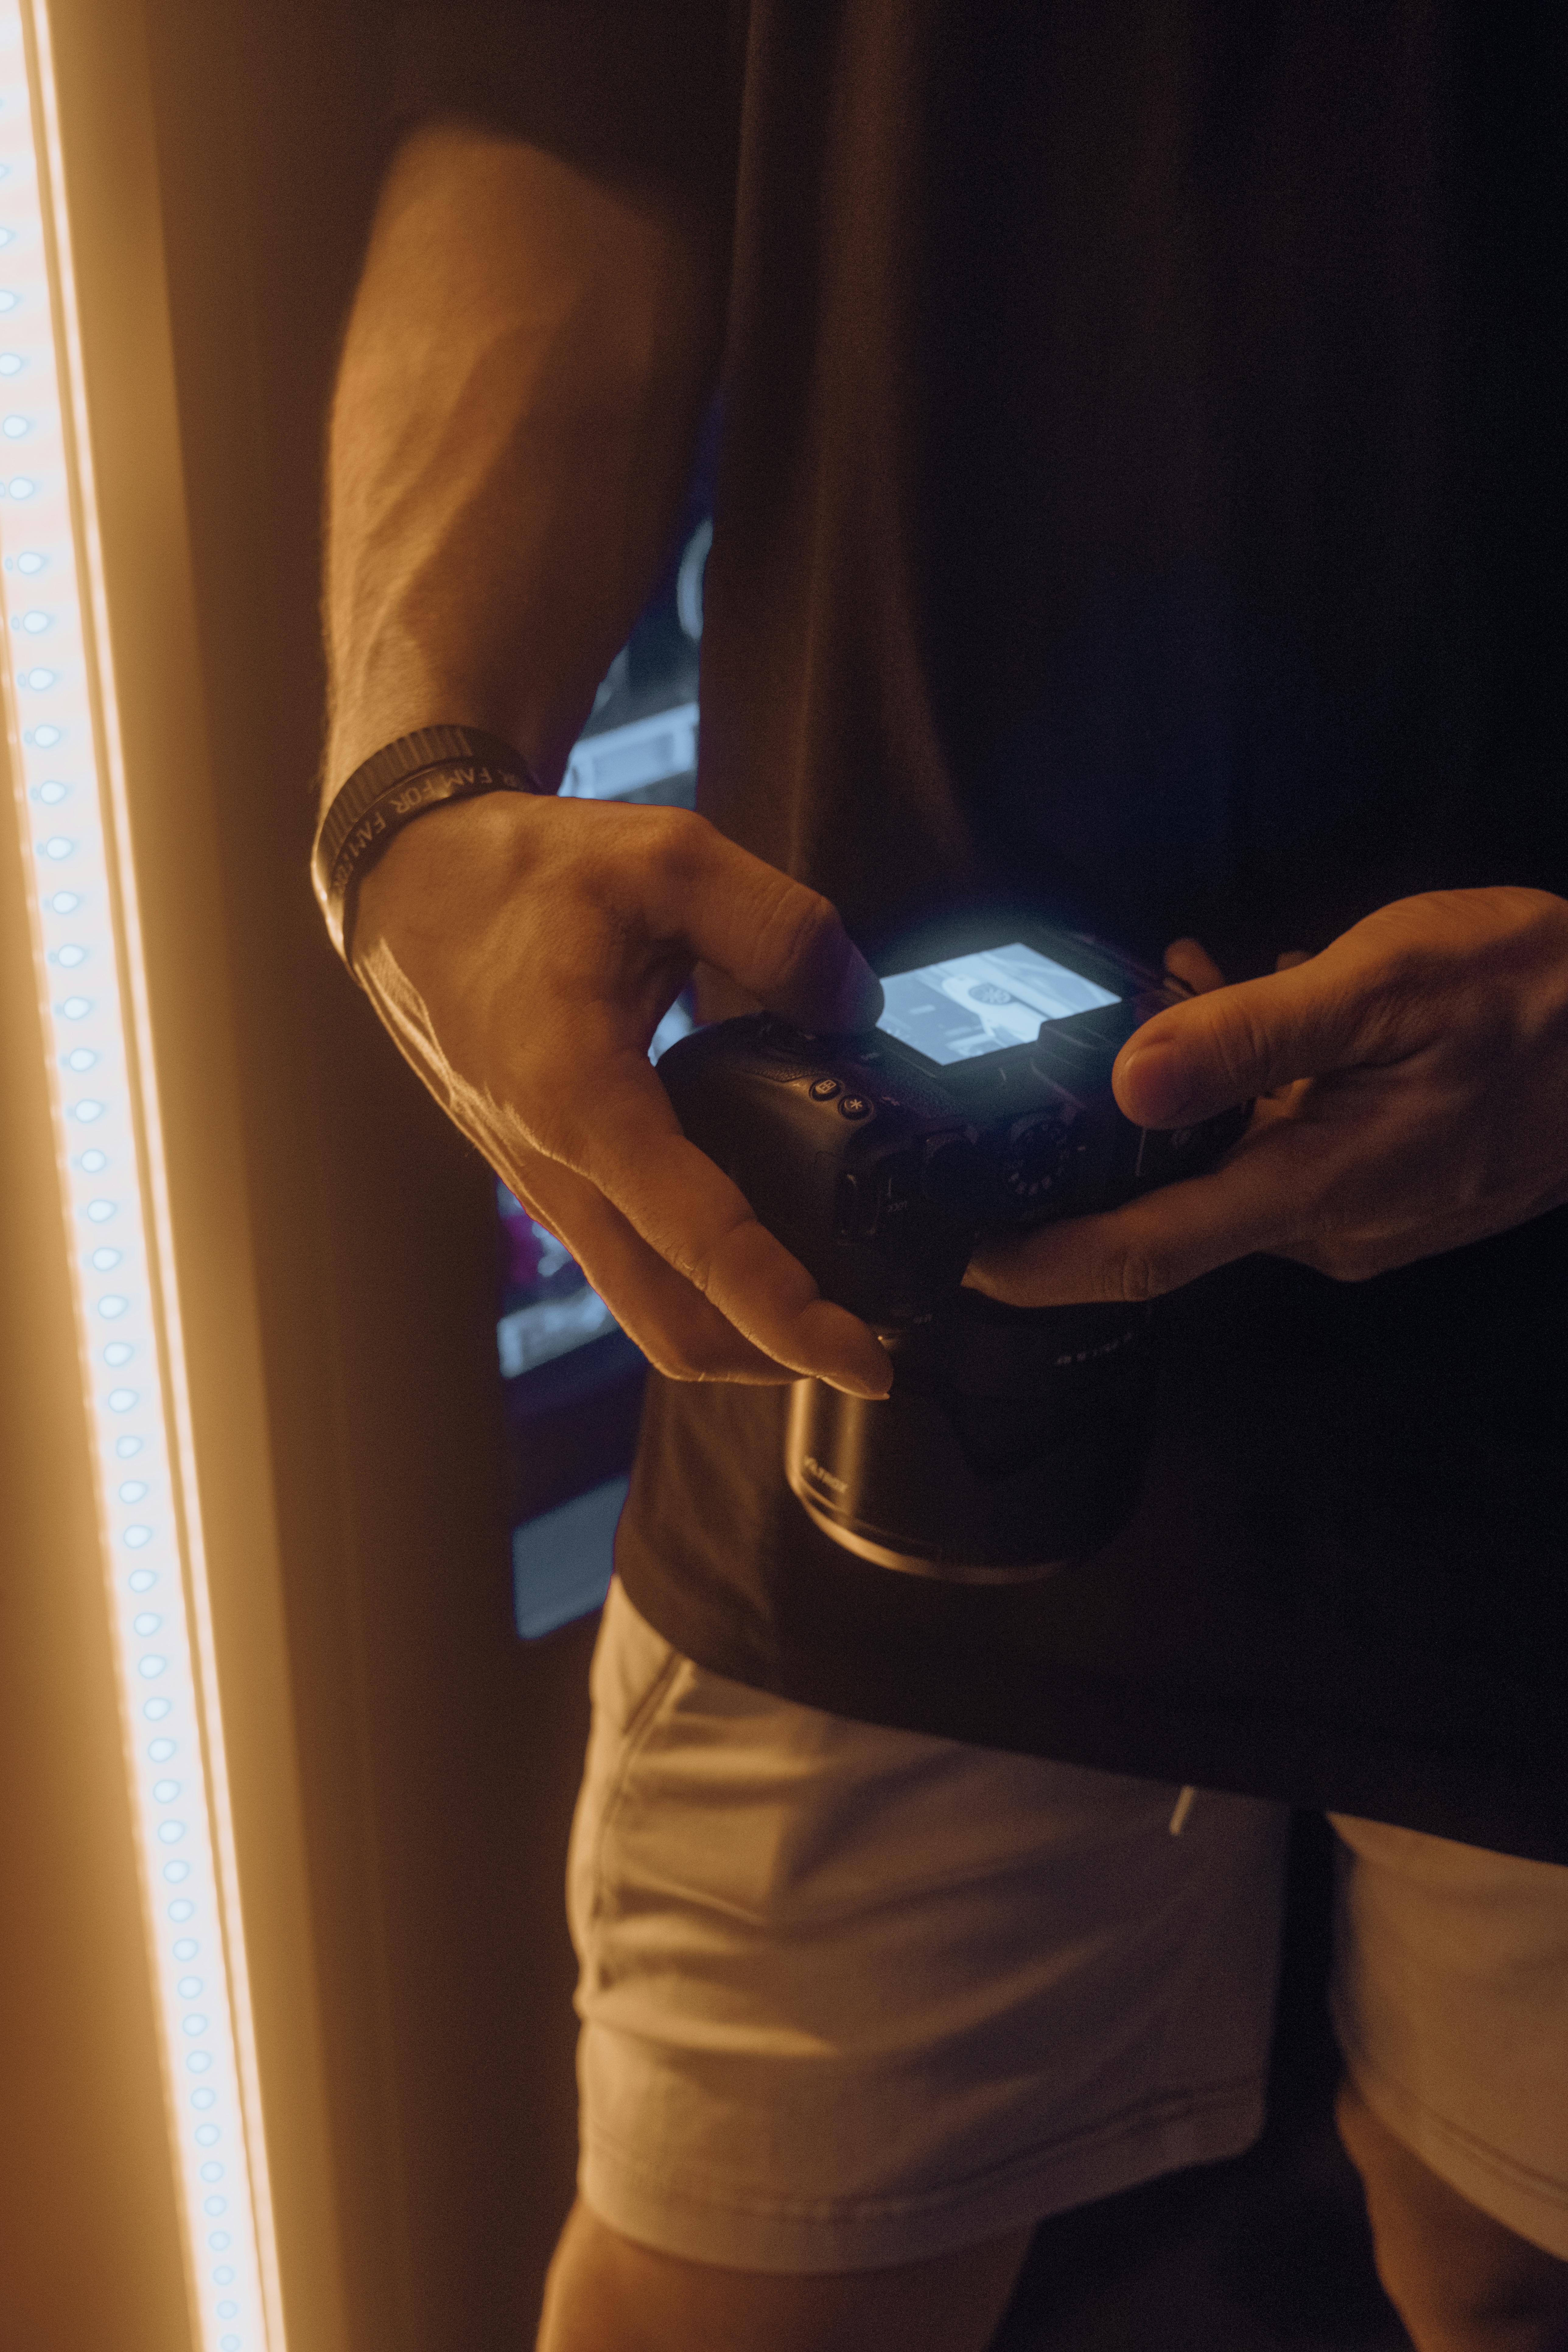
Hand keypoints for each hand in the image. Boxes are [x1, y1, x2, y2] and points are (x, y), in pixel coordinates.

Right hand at [352, 791, 893, 1394]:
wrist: (410, 884)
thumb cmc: (525, 871)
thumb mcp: (665, 856)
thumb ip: (776, 925)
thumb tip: (856, 1004)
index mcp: (579, 1100)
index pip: (700, 1244)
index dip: (791, 1317)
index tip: (869, 1363)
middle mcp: (554, 1167)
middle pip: (671, 1325)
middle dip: (775, 1358)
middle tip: (872, 1351)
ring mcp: (545, 1185)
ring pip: (649, 1307)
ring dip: (740, 1330)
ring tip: (836, 1309)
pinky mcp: (548, 1178)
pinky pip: (632, 1264)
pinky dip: (702, 1284)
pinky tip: (767, 1244)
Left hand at [966, 888, 1567, 1306]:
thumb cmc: (1530, 992)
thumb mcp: (1383, 983)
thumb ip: (1252, 1037)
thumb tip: (1129, 1085)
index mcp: (1315, 1190)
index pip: (1143, 1258)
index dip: (1041, 1268)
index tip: (958, 1265)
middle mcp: (1329, 1229)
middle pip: (1175, 1217)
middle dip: (1106, 1155)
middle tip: (1052, 1069)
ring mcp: (1364, 1220)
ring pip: (1231, 1174)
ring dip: (1186, 1105)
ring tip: (1178, 990)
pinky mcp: (1388, 1193)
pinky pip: (1285, 1156)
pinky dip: (1249, 1098)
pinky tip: (1254, 1007)